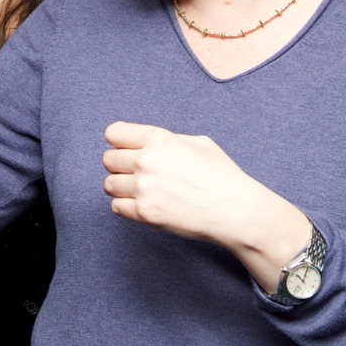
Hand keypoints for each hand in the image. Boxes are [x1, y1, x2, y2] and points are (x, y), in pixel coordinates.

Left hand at [102, 121, 308, 291]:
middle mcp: (147, 160)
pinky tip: (145, 205)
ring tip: (143, 192)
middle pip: (108, 160)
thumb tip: (143, 142)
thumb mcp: (199, 143)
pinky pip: (116, 207)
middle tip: (138, 175)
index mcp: (159, 140)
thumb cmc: (222, 177)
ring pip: (109, 184)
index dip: (119, 143)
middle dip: (120, 167)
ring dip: (122, 188)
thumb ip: (167, 140)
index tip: (127, 151)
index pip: (113, 133)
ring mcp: (144, 187)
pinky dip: (127, 207)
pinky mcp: (144, 212)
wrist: (237, 211)